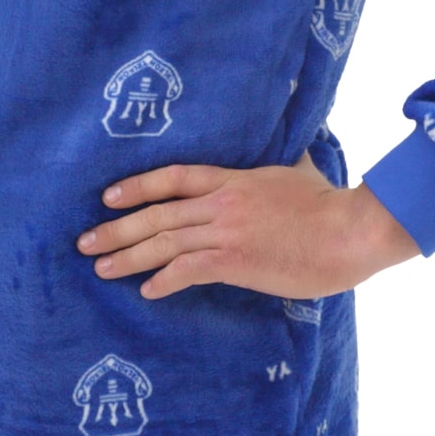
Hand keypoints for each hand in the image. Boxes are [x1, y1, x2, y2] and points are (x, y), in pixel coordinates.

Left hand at [77, 154, 419, 299]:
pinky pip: (188, 271)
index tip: (108, 197)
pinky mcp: (237, 261)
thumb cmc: (328, 203)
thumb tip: (293, 143)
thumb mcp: (301, 170)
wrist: (349, 230)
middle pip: (157, 213)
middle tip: (85, 242)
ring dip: (128, 257)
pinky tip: (147, 292)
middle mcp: (222, 203)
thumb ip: (284, 159)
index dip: (137, 186)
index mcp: (234, 180)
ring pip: (164, 243)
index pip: (173, 177)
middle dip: (117, 228)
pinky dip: (164, 281)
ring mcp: (227, 232)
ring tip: (101, 268)